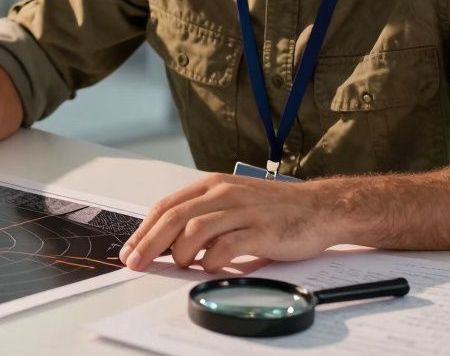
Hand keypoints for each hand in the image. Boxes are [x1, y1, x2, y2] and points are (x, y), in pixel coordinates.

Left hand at [119, 173, 340, 270]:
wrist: (319, 208)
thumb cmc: (273, 210)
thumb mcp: (232, 203)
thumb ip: (203, 216)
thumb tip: (166, 242)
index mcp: (212, 184)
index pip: (166, 205)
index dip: (144, 229)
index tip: (130, 250)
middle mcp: (224, 193)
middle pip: (174, 216)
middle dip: (149, 243)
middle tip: (136, 262)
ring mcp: (243, 210)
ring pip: (195, 228)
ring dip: (180, 252)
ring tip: (181, 265)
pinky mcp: (261, 229)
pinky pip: (226, 245)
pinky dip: (211, 259)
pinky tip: (209, 266)